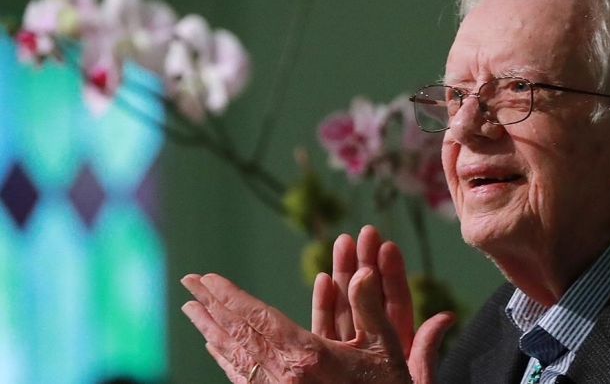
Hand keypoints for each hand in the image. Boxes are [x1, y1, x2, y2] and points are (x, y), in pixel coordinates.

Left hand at [182, 268, 413, 383]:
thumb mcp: (384, 351)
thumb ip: (370, 310)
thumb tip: (362, 274)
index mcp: (307, 358)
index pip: (256, 318)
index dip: (229, 296)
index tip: (206, 277)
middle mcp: (284, 377)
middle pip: (236, 335)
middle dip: (210, 305)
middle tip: (188, 282)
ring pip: (233, 357)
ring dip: (210, 329)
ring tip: (192, 310)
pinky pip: (242, 379)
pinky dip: (224, 359)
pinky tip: (215, 348)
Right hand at [311, 225, 454, 381]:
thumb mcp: (415, 379)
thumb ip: (425, 351)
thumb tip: (447, 316)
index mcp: (398, 350)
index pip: (397, 303)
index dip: (393, 273)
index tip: (389, 245)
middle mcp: (373, 348)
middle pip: (369, 297)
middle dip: (367, 262)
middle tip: (366, 231)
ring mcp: (348, 353)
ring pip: (345, 306)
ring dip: (343, 273)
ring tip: (342, 241)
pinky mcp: (325, 362)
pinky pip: (324, 328)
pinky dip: (323, 303)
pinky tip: (323, 279)